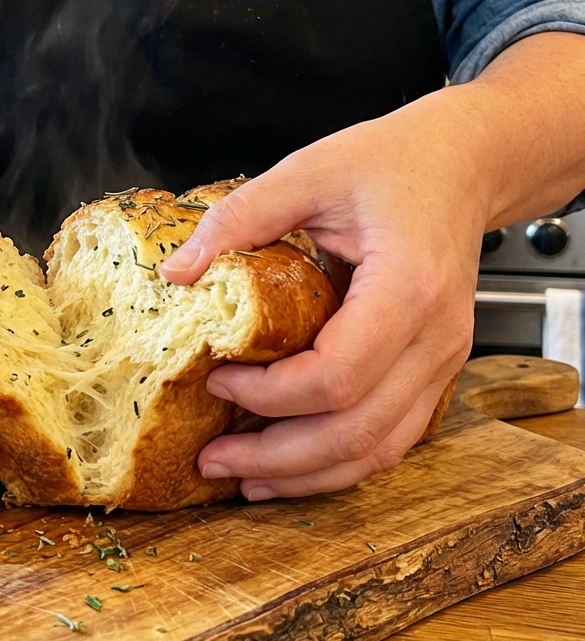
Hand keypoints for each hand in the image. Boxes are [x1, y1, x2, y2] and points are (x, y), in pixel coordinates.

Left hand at [161, 91, 484, 498]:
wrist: (462, 164)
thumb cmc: (392, 163)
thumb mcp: (307, 172)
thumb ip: (240, 218)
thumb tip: (178, 273)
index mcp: (408, 287)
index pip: (337, 375)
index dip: (270, 394)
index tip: (217, 380)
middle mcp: (437, 338)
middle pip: (357, 431)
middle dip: (278, 457)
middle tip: (213, 460)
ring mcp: (443, 360)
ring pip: (380, 449)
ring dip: (308, 473)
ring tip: (245, 477)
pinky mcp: (434, 368)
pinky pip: (392, 435)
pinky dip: (340, 459)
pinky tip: (294, 463)